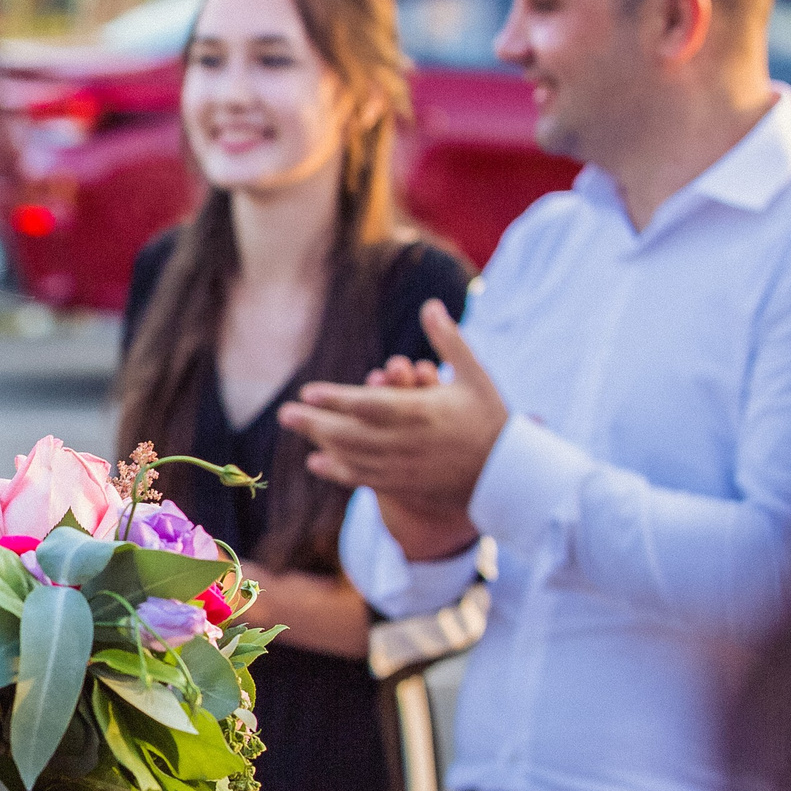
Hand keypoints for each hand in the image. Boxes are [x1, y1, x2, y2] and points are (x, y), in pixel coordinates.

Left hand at [277, 300, 504, 559]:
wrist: (506, 476)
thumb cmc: (490, 419)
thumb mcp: (475, 375)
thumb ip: (449, 340)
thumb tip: (431, 305)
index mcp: (422, 413)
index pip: (368, 406)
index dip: (336, 400)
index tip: (308, 392)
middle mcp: (407, 443)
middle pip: (350, 434)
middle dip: (314, 423)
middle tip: (284, 413)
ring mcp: (403, 468)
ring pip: (352, 457)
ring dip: (321, 443)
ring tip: (296, 428)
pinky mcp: (403, 485)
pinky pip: (363, 480)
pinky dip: (337, 472)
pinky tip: (315, 462)